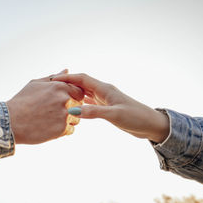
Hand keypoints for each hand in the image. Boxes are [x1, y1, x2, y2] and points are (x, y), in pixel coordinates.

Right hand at [6, 70, 83, 143]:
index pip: (79, 91)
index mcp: (59, 86)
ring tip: (50, 120)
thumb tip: (66, 70)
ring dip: (67, 120)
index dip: (73, 97)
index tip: (62, 102)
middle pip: (79, 105)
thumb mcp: (35, 84)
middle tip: (54, 112)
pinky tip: (49, 127)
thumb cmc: (21, 101)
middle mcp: (64, 99)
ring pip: (76, 118)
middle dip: (71, 108)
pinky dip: (62, 130)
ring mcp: (64, 115)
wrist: (10, 121)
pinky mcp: (61, 129)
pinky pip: (70, 130)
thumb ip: (54, 77)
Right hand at [51, 73, 169, 142]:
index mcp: (105, 89)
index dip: (67, 78)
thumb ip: (94, 112)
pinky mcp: (107, 108)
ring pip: (85, 92)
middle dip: (67, 83)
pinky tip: (73, 106)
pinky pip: (89, 102)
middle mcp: (103, 91)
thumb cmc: (136, 117)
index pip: (82, 78)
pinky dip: (80, 102)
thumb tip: (74, 111)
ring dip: (73, 92)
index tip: (53, 80)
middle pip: (81, 83)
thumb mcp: (114, 115)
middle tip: (52, 87)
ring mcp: (105, 99)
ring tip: (58, 95)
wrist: (150, 125)